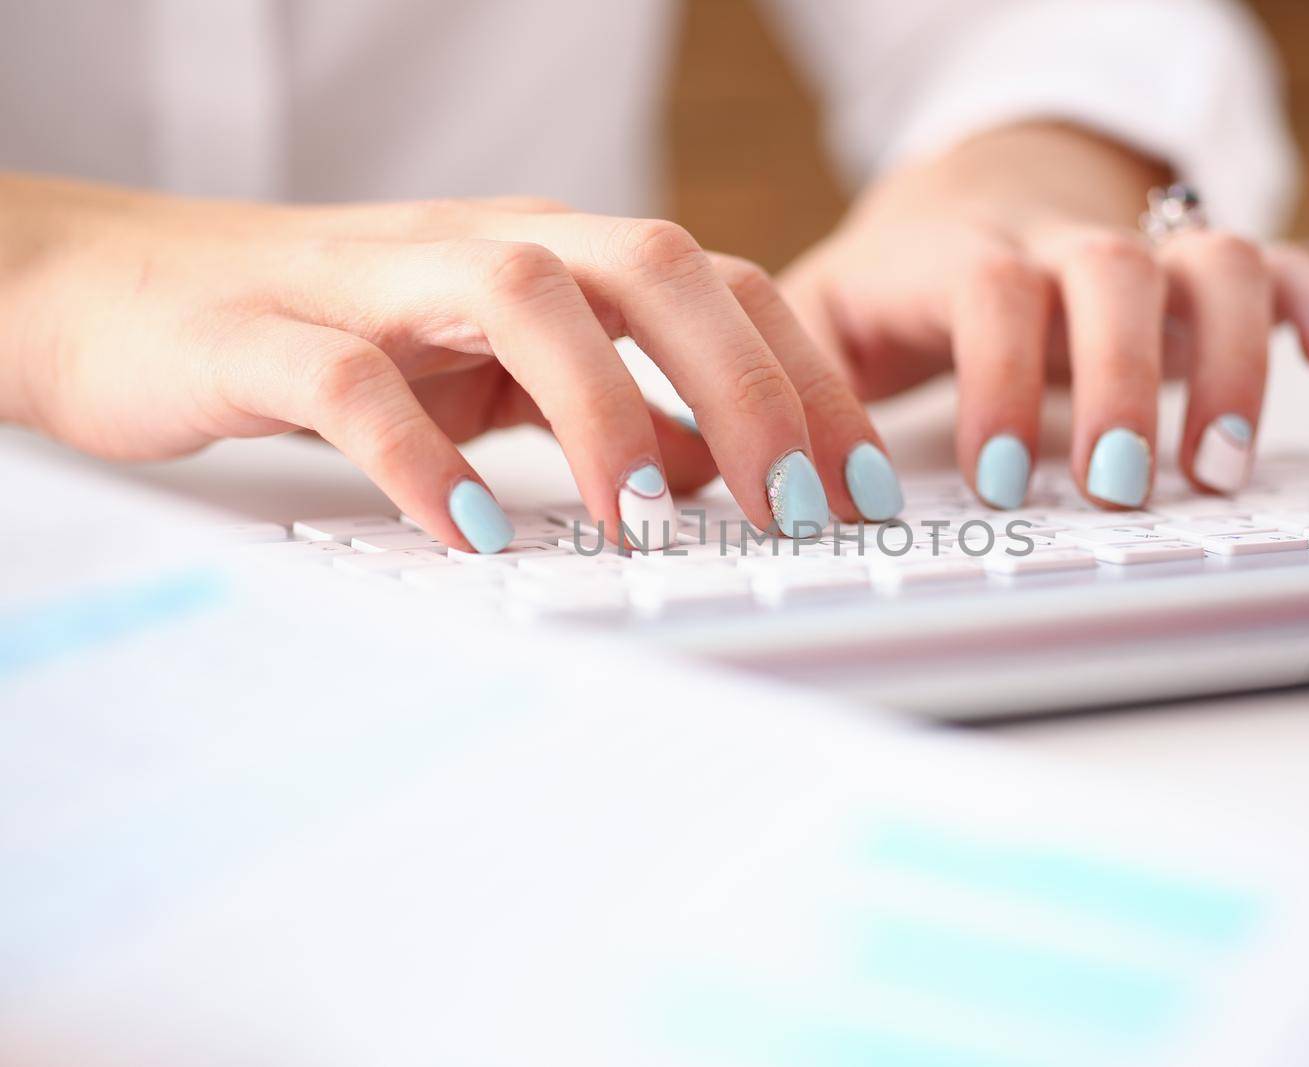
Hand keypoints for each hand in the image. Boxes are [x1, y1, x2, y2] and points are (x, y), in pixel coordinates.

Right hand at [0, 176, 895, 551]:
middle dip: (747, 386)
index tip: (864, 489)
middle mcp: (483, 249)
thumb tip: (718, 466)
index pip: (719, 287)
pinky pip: (353, 384)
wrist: (124, 298)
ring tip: (648, 525)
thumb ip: (606, 405)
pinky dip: (424, 460)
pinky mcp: (265, 334)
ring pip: (521, 294)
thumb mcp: (497, 372)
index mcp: (553, 257)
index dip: (805, 378)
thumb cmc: (333, 332)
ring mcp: (376, 282)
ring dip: (603, 411)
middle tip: (801, 510)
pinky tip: (475, 535)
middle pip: (653, 266)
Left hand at [780, 123, 1308, 509]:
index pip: (991, 288)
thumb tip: (774, 481)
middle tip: (1116, 491)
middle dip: (1123, 385)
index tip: (996, 482)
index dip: (1001, 376)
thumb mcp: (823, 317)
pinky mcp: (1194, 270)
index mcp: (961, 254)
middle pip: (1113, 273)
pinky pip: (1275, 259)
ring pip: (1212, 261)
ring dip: (1232, 360)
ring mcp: (1141, 250)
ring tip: (1217, 470)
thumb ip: (799, 380)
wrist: (969, 191)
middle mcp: (1061, 244)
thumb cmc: (893, 280)